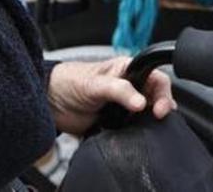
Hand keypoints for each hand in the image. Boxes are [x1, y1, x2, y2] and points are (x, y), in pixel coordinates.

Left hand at [47, 57, 175, 134]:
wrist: (48, 102)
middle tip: (156, 120)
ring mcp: (124, 109)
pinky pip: (132, 133)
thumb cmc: (69, 82)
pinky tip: (134, 139)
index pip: (157, 80)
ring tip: (147, 131)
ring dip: (148, 125)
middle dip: (160, 110)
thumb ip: (119, 90)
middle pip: (156, 100)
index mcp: (129, 71)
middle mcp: (130, 89)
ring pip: (146, 118)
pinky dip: (135, 137)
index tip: (159, 109)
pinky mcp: (116, 126)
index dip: (163, 93)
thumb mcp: (95, 83)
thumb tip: (140, 102)